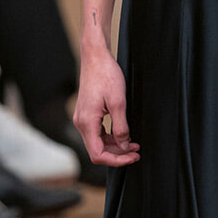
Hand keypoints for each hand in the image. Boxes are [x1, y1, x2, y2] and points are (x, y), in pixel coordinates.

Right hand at [73, 45, 139, 166]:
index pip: (98, 154)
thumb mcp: (118, 103)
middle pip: (97, 150)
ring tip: (133, 145)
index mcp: (87, 122)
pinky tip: (123, 135)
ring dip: (115, 146)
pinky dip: (110, 137)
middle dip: (118, 154)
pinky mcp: (86, 114)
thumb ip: (121, 127)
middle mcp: (81, 123)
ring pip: (97, 142)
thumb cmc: (106, 75)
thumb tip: (124, 145)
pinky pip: (97, 133)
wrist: (95, 58)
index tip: (132, 157)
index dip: (116, 160)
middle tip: (136, 153)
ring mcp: (82, 118)